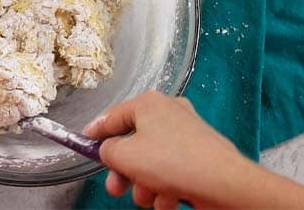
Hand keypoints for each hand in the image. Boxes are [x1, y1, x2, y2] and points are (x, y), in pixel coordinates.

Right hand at [85, 92, 303, 209]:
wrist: (220, 182)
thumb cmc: (170, 161)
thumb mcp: (125, 155)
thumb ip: (108, 150)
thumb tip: (109, 149)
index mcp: (150, 103)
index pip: (113, 115)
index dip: (95, 131)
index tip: (83, 143)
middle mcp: (168, 114)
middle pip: (132, 144)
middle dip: (123, 171)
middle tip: (116, 189)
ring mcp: (184, 135)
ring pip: (149, 164)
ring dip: (145, 186)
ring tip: (152, 196)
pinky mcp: (196, 157)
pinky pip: (168, 174)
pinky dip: (164, 190)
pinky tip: (169, 200)